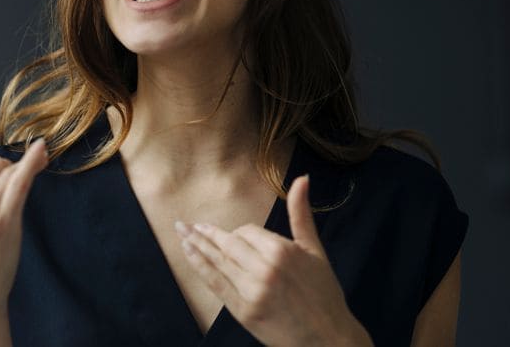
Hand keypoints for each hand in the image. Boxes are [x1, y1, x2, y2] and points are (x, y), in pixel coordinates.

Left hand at [175, 175, 371, 346]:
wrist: (328, 339)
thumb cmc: (324, 294)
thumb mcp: (315, 250)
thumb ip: (301, 214)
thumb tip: (302, 178)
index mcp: (281, 250)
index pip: (247, 231)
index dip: (240, 233)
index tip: (236, 236)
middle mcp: (264, 269)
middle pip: (227, 244)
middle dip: (206, 233)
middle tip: (186, 224)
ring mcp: (251, 291)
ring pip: (217, 261)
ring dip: (195, 245)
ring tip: (181, 233)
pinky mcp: (244, 311)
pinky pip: (215, 284)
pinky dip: (199, 267)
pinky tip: (188, 254)